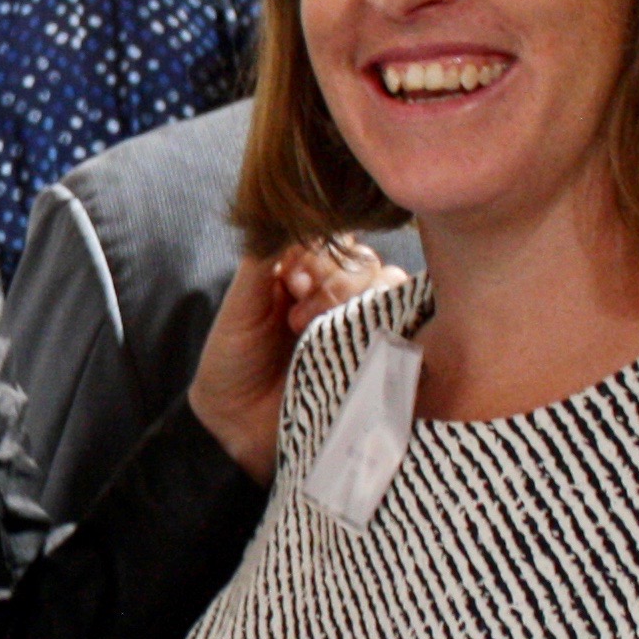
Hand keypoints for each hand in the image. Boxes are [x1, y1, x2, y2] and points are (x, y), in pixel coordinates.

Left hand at [186, 238, 396, 479]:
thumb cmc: (232, 364)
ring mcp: (361, 323)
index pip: (336, 238)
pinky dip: (385, 322)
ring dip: (353, 299)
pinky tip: (354, 340)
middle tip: (297, 311)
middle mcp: (337, 293)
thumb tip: (286, 210)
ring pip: (389, 284)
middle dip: (334, 280)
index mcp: (305, 273)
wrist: (237, 428)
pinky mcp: (379, 354)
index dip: (320, 252)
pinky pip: (405, 323)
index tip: (293, 278)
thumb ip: (264, 256)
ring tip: (311, 330)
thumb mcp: (241, 304)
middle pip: (365, 260)